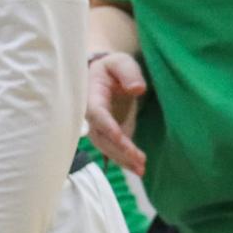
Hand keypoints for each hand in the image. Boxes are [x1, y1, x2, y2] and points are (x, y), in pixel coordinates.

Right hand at [84, 52, 147, 175]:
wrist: (105, 76)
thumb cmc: (112, 67)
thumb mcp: (120, 62)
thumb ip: (128, 72)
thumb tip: (138, 89)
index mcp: (91, 97)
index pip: (98, 115)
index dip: (108, 127)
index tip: (121, 138)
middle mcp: (91, 116)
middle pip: (102, 137)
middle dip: (119, 150)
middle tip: (139, 160)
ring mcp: (98, 128)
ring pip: (106, 148)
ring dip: (123, 160)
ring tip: (141, 170)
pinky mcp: (108, 135)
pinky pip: (113, 150)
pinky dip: (124, 160)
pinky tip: (138, 169)